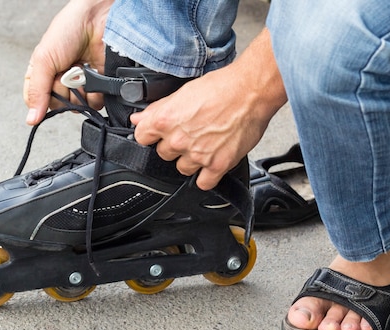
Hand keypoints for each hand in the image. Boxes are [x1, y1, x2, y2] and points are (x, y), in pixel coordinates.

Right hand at [23, 0, 112, 124]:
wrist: (98, 22)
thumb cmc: (68, 30)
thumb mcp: (44, 59)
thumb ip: (37, 91)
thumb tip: (31, 119)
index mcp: (43, 74)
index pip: (38, 101)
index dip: (44, 97)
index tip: (50, 82)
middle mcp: (61, 82)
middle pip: (59, 106)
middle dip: (63, 91)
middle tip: (66, 71)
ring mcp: (80, 85)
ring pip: (78, 107)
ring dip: (80, 91)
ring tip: (81, 70)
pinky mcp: (98, 87)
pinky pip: (95, 104)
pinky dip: (95, 94)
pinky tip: (93, 76)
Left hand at [131, 29, 286, 189]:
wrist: (251, 92)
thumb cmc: (222, 87)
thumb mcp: (183, 92)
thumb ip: (157, 109)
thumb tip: (138, 119)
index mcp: (165, 120)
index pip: (142, 137)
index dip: (151, 135)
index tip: (159, 133)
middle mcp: (179, 140)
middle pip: (163, 154)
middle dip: (174, 146)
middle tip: (190, 133)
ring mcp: (198, 155)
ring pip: (182, 169)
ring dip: (190, 160)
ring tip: (204, 145)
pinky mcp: (217, 165)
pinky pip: (203, 183)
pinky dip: (206, 177)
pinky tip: (211, 164)